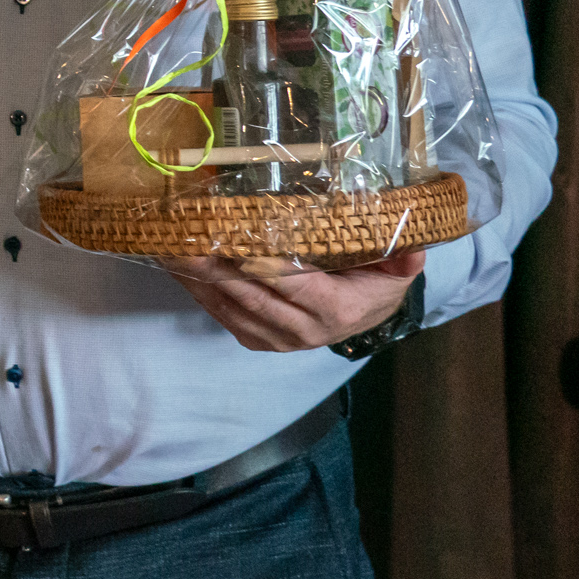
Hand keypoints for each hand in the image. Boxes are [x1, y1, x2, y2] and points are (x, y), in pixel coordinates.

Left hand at [164, 249, 422, 351]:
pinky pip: (221, 314)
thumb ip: (402, 259)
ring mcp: (274, 339)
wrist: (363, 316)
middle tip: (180, 239)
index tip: (231, 243)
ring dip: (196, 278)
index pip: (294, 286)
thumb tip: (411, 249)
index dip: (262, 266)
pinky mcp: (254, 339)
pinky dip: (197, 289)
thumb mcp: (395, 270)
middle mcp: (301, 331)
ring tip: (167, 247)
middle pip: (250, 296)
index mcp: (335, 311)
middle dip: (212, 268)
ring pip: (228, 306)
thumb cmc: (374, 283)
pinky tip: (176, 266)